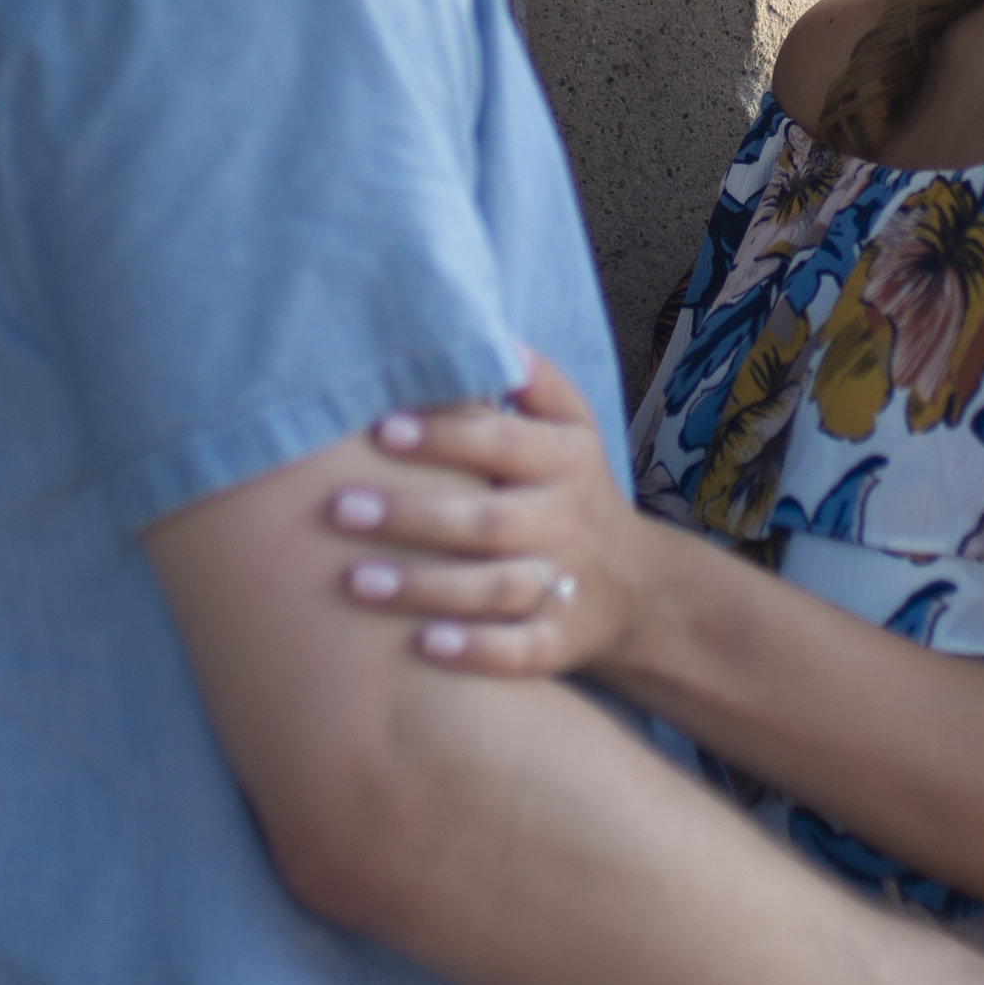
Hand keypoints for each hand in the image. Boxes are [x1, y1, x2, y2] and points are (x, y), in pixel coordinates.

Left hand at [330, 352, 650, 674]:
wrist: (642, 586)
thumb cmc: (572, 488)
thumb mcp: (572, 426)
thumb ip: (534, 380)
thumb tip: (486, 332)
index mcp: (562, 459)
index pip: (501, 443)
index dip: (444, 436)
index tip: (381, 429)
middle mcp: (564, 521)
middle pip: (489, 521)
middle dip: (414, 516)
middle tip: (341, 508)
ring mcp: (564, 586)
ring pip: (495, 589)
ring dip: (426, 587)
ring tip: (354, 581)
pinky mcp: (560, 643)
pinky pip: (520, 652)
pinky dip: (477, 652)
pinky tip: (424, 648)